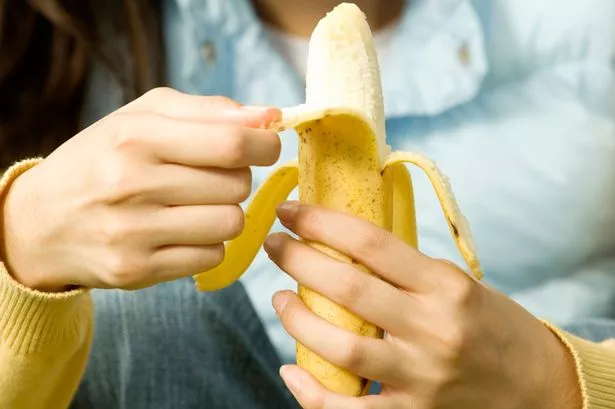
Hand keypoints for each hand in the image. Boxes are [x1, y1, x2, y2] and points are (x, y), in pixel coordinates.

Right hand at [1, 88, 280, 291]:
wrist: (40, 222)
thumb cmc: (103, 159)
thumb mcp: (143, 118)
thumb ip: (209, 111)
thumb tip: (270, 117)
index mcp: (135, 136)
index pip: (231, 143)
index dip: (264, 145)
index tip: (265, 146)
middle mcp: (131, 184)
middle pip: (237, 185)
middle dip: (238, 178)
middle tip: (212, 176)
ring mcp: (132, 232)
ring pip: (231, 223)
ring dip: (226, 212)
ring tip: (197, 205)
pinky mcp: (136, 270)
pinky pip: (212, 256)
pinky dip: (209, 243)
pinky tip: (182, 231)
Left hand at [264, 201, 582, 408]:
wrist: (538, 385)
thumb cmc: (493, 325)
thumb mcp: (457, 284)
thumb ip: (405, 271)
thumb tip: (341, 246)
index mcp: (446, 286)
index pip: (371, 243)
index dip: (322, 222)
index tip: (290, 211)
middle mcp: (433, 329)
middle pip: (348, 289)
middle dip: (299, 260)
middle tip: (275, 245)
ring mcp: (422, 377)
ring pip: (341, 347)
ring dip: (297, 320)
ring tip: (281, 298)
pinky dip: (311, 392)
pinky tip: (290, 367)